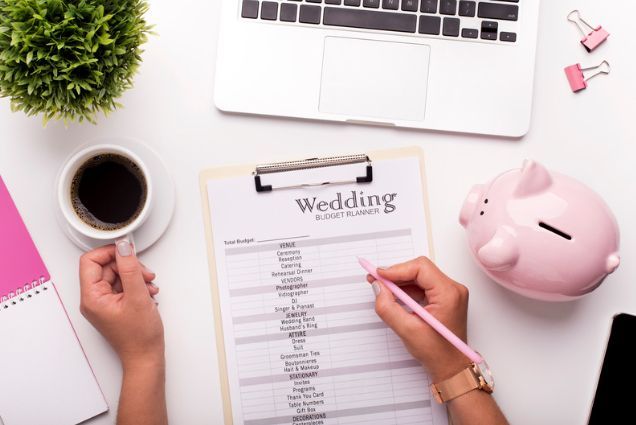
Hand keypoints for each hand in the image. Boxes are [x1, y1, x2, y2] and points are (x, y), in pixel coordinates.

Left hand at [79, 241, 164, 369]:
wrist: (146, 356)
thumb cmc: (139, 336)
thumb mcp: (137, 296)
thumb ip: (130, 268)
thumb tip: (123, 247)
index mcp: (92, 297)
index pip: (90, 261)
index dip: (109, 252)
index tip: (126, 251)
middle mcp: (94, 299)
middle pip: (106, 267)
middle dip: (128, 266)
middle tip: (144, 274)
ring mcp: (104, 303)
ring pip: (117, 275)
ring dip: (136, 276)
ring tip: (149, 286)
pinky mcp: (114, 305)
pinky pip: (123, 285)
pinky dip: (137, 285)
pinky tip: (148, 293)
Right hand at [368, 257, 469, 381]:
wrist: (452, 367)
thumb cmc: (438, 353)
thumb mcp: (407, 330)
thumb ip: (388, 307)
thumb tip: (377, 287)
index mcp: (449, 294)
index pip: (420, 268)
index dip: (397, 269)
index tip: (379, 275)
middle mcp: (452, 289)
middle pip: (419, 269)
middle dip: (396, 274)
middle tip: (376, 279)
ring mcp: (449, 293)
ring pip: (419, 276)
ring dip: (400, 282)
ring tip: (382, 289)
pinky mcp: (444, 298)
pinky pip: (422, 285)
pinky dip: (407, 289)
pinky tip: (394, 296)